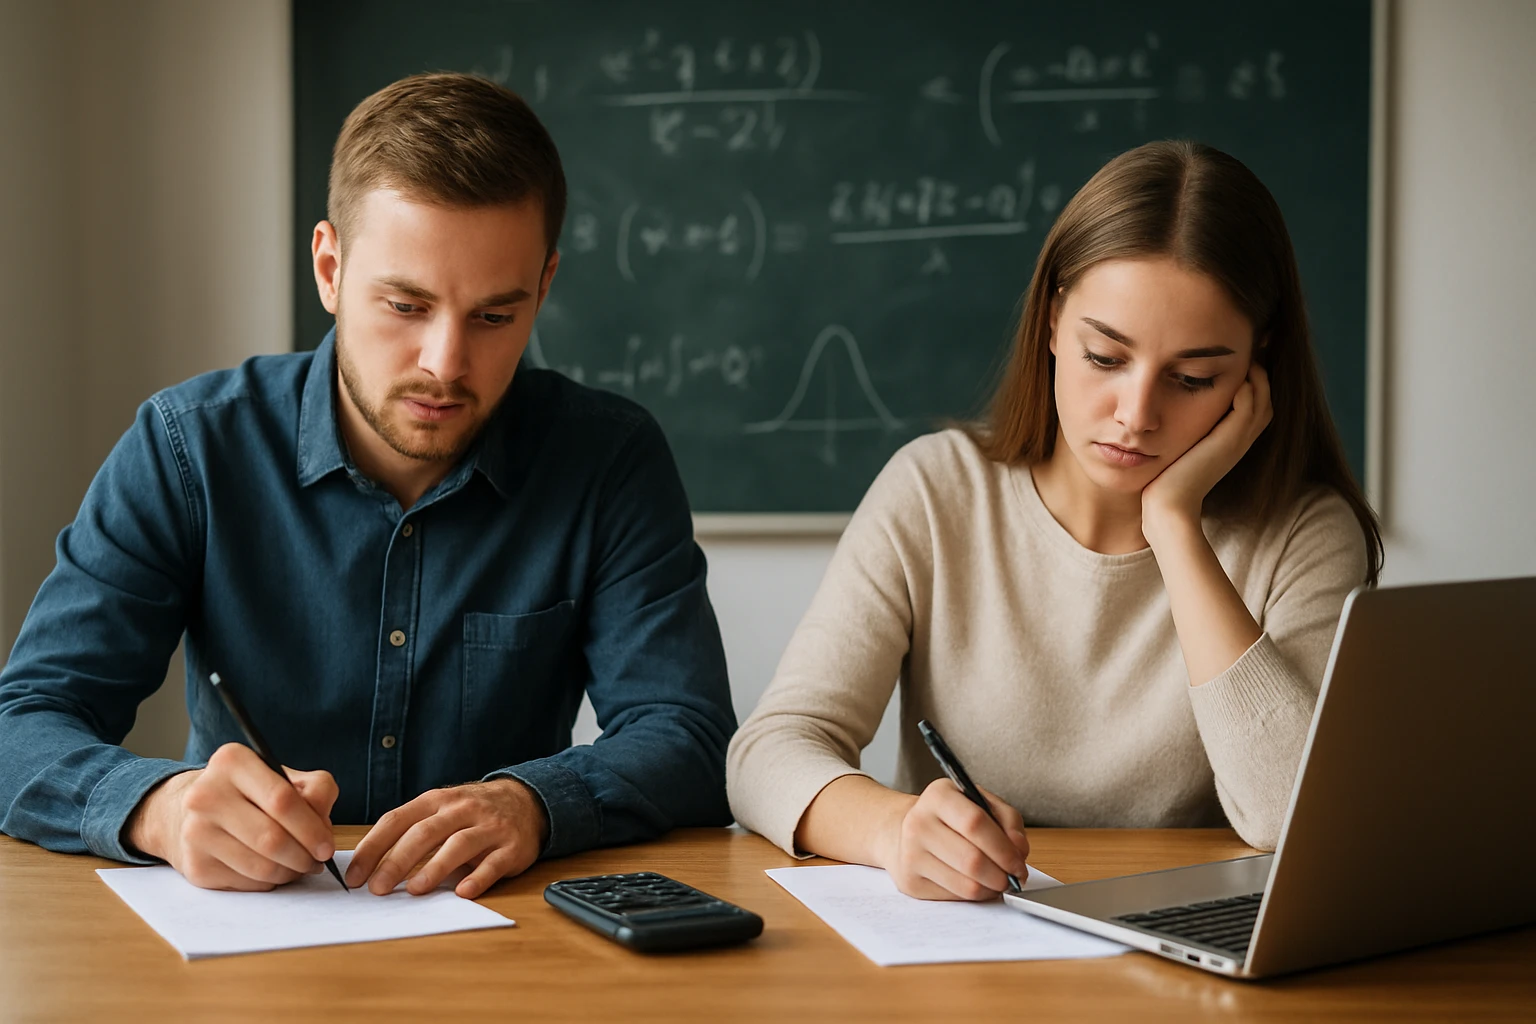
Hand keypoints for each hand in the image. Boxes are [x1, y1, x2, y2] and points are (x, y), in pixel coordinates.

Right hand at [124, 742, 337, 890]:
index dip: (312, 828)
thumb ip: (316, 790)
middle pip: (271, 838)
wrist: (190, 813)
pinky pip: (247, 883)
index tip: (327, 846)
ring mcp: (196, 832)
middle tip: (317, 862)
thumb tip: (324, 828)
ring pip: (260, 867)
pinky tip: (274, 871)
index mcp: (232, 762)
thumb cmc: (249, 793)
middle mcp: (206, 795)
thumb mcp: (283, 776)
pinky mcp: (195, 866)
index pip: (282, 799)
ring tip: (300, 867)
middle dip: (304, 856)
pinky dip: (270, 882)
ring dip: (290, 873)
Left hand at [345, 778, 546, 897]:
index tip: (355, 875)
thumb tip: (372, 868)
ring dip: (434, 868)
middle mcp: (462, 809)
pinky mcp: (512, 846)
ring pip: (458, 844)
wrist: (527, 801)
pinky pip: (493, 863)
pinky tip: (463, 892)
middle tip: (377, 888)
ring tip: (414, 890)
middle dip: (397, 861)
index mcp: (437, 801)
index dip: (374, 847)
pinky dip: (478, 878)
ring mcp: (489, 826)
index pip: (398, 820)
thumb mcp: (442, 811)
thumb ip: (413, 832)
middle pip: (425, 832)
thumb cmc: (472, 813)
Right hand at [881, 778, 1029, 900]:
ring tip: (997, 881)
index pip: (975, 823)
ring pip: (965, 884)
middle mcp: (919, 823)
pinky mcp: (910, 881)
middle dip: (1002, 875)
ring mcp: (910, 854)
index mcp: (938, 795)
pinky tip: (976, 884)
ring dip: (991, 888)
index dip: (1004, 848)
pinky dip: (974, 895)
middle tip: (1013, 878)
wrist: (903, 831)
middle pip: (971, 859)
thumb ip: (1007, 820)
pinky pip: (954, 897)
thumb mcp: (980, 803)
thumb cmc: (951, 818)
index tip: (1019, 863)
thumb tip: (1019, 849)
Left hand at [1142, 363, 1272, 530]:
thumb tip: (1171, 410)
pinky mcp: (1229, 441)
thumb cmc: (1167, 478)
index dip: (1254, 383)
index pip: (1255, 406)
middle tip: (1255, 349)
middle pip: (1266, 400)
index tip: (1244, 359)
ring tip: (1249, 356)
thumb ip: (1186, 430)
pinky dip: (1249, 389)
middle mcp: (1240, 441)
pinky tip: (1238, 376)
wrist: (1167, 504)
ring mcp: (1237, 442)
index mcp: (1231, 442)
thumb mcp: (1181, 447)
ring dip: (1258, 376)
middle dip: (1262, 373)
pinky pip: (1248, 408)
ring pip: (1262, 401)